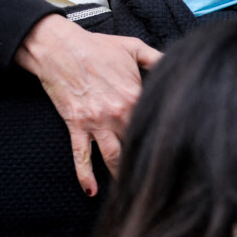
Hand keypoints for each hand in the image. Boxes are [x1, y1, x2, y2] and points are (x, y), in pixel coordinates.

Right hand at [15, 14, 161, 195]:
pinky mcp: (77, 125)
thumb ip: (156, 58)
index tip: (175, 146)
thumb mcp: (132, 47)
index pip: (154, 121)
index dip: (163, 133)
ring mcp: (96, 121)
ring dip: (121, 174)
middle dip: (146, 159)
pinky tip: (91, 191)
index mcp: (133, 94)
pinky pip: (81, 155)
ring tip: (131, 189)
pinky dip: (85, 175)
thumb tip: (174, 65)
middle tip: (158, 176)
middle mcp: (117, 113)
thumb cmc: (95, 46)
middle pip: (136, 143)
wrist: (61, 47)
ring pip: (113, 157)